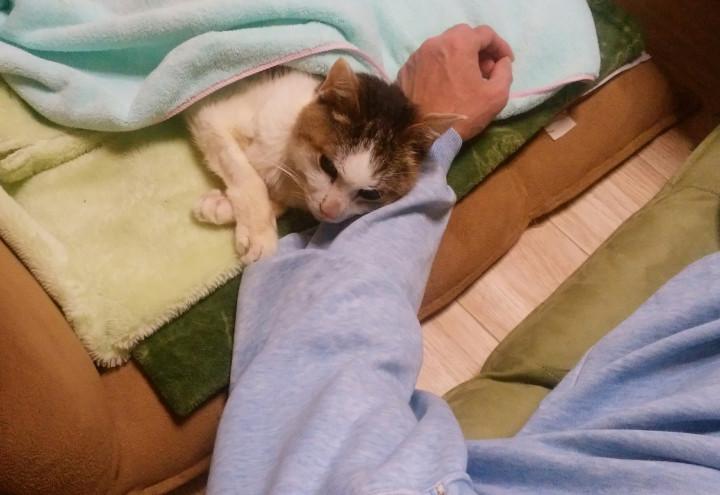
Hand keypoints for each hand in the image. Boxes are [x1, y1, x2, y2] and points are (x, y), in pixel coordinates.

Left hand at [397, 24, 513, 140]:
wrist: (420, 133)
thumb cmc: (462, 114)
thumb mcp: (496, 96)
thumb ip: (505, 72)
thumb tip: (501, 62)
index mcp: (459, 44)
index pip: (486, 34)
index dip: (500, 47)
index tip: (506, 62)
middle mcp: (435, 42)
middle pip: (463, 36)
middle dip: (479, 49)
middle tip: (487, 70)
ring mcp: (417, 55)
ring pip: (444, 47)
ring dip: (459, 57)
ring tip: (466, 79)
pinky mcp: (406, 69)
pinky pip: (429, 61)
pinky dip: (442, 67)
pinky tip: (446, 84)